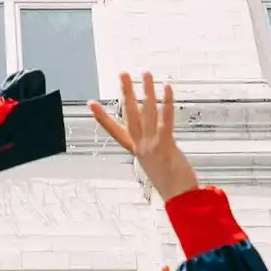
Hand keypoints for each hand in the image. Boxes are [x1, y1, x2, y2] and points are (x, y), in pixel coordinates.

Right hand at [88, 72, 199, 199]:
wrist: (179, 197)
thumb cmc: (172, 183)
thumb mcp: (156, 164)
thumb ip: (154, 150)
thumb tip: (158, 140)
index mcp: (136, 150)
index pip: (114, 130)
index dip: (102, 117)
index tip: (91, 103)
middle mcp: (141, 145)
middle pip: (130, 114)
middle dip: (126, 92)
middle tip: (122, 74)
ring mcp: (151, 144)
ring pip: (147, 112)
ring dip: (146, 90)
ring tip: (145, 73)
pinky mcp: (165, 145)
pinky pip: (165, 119)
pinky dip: (166, 102)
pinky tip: (166, 88)